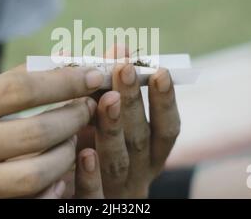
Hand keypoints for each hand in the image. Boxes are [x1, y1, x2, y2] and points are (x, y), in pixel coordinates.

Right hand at [0, 65, 104, 197]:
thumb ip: (3, 85)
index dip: (63, 82)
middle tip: (88, 107)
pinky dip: (51, 190)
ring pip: (33, 175)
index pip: (17, 90)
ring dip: (66, 155)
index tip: (92, 75)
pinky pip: (23, 204)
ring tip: (75, 139)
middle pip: (33, 134)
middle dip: (72, 118)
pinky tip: (60, 176)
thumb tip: (56, 64)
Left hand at [94, 64, 179, 197]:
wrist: (86, 200)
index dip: (165, 100)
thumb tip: (115, 47)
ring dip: (114, 128)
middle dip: (134, 101)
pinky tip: (84, 152)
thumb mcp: (109, 122)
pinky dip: (90, 174)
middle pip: (140, 138)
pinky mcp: (93, 205)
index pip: (166, 128)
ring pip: (118, 162)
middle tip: (123, 67)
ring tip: (107, 98)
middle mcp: (139, 171)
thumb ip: (112, 89)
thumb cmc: (99, 149)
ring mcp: (116, 190)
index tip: (160, 70)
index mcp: (149, 153)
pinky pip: (92, 194)